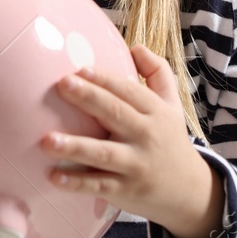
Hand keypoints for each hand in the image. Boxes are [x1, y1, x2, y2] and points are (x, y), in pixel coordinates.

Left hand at [41, 44, 224, 237]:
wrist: (189, 190)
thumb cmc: (169, 139)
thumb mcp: (173, 104)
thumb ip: (158, 73)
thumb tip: (136, 47)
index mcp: (156, 112)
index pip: (129, 91)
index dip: (106, 79)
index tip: (80, 69)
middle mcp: (146, 136)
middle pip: (117, 114)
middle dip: (90, 98)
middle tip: (62, 84)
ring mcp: (136, 165)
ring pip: (104, 154)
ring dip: (76, 147)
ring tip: (47, 140)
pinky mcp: (126, 190)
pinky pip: (99, 186)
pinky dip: (77, 183)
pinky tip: (53, 177)